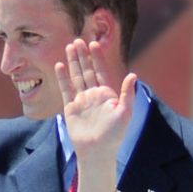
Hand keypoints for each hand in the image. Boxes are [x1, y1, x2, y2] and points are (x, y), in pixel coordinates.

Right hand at [54, 39, 136, 165]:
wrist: (97, 151)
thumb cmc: (114, 135)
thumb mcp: (125, 113)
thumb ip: (128, 93)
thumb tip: (133, 74)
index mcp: (108, 94)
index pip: (101, 71)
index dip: (98, 58)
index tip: (94, 43)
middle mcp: (94, 95)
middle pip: (87, 70)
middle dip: (83, 55)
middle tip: (78, 40)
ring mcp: (82, 100)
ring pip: (76, 76)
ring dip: (72, 62)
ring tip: (69, 47)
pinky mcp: (71, 107)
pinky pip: (66, 89)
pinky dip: (63, 77)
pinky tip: (59, 65)